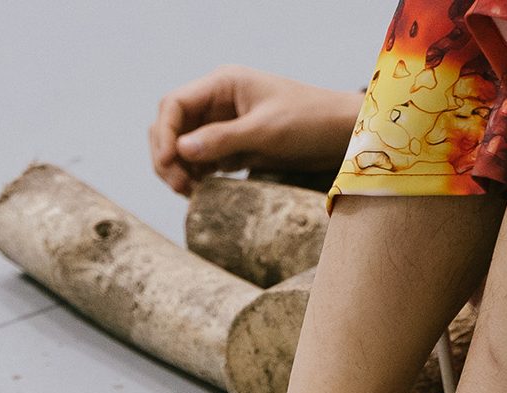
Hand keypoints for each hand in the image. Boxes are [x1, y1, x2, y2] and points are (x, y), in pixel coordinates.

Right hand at [149, 66, 362, 195]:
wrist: (342, 136)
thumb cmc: (310, 122)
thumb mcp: (265, 131)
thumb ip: (222, 139)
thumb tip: (180, 150)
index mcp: (223, 84)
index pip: (175, 105)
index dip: (164, 134)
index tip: (168, 163)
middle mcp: (219, 102)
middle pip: (173, 125)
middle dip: (167, 154)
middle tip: (179, 186)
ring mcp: (225, 124)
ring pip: (184, 145)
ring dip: (180, 168)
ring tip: (190, 193)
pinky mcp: (235, 146)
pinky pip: (203, 160)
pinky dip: (196, 175)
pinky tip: (201, 193)